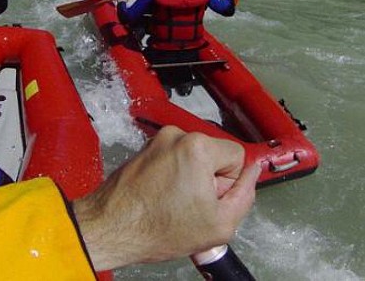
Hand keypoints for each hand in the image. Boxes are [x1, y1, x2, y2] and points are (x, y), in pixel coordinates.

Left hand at [73, 126, 259, 270]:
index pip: (236, 155)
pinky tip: (161, 199)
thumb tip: (254, 173)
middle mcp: (175, 135)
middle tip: (192, 206)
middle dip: (209, 180)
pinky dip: (171, 178)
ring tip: (173, 204)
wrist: (111, 228)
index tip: (212, 198)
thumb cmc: (157, 228)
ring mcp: (156, 141)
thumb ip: (245, 195)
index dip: (229, 182)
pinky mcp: (143, 150)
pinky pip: (172, 160)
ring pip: (192, 159)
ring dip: (189, 179)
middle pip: (213, 155)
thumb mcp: (220, 223)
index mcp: (197, 146)